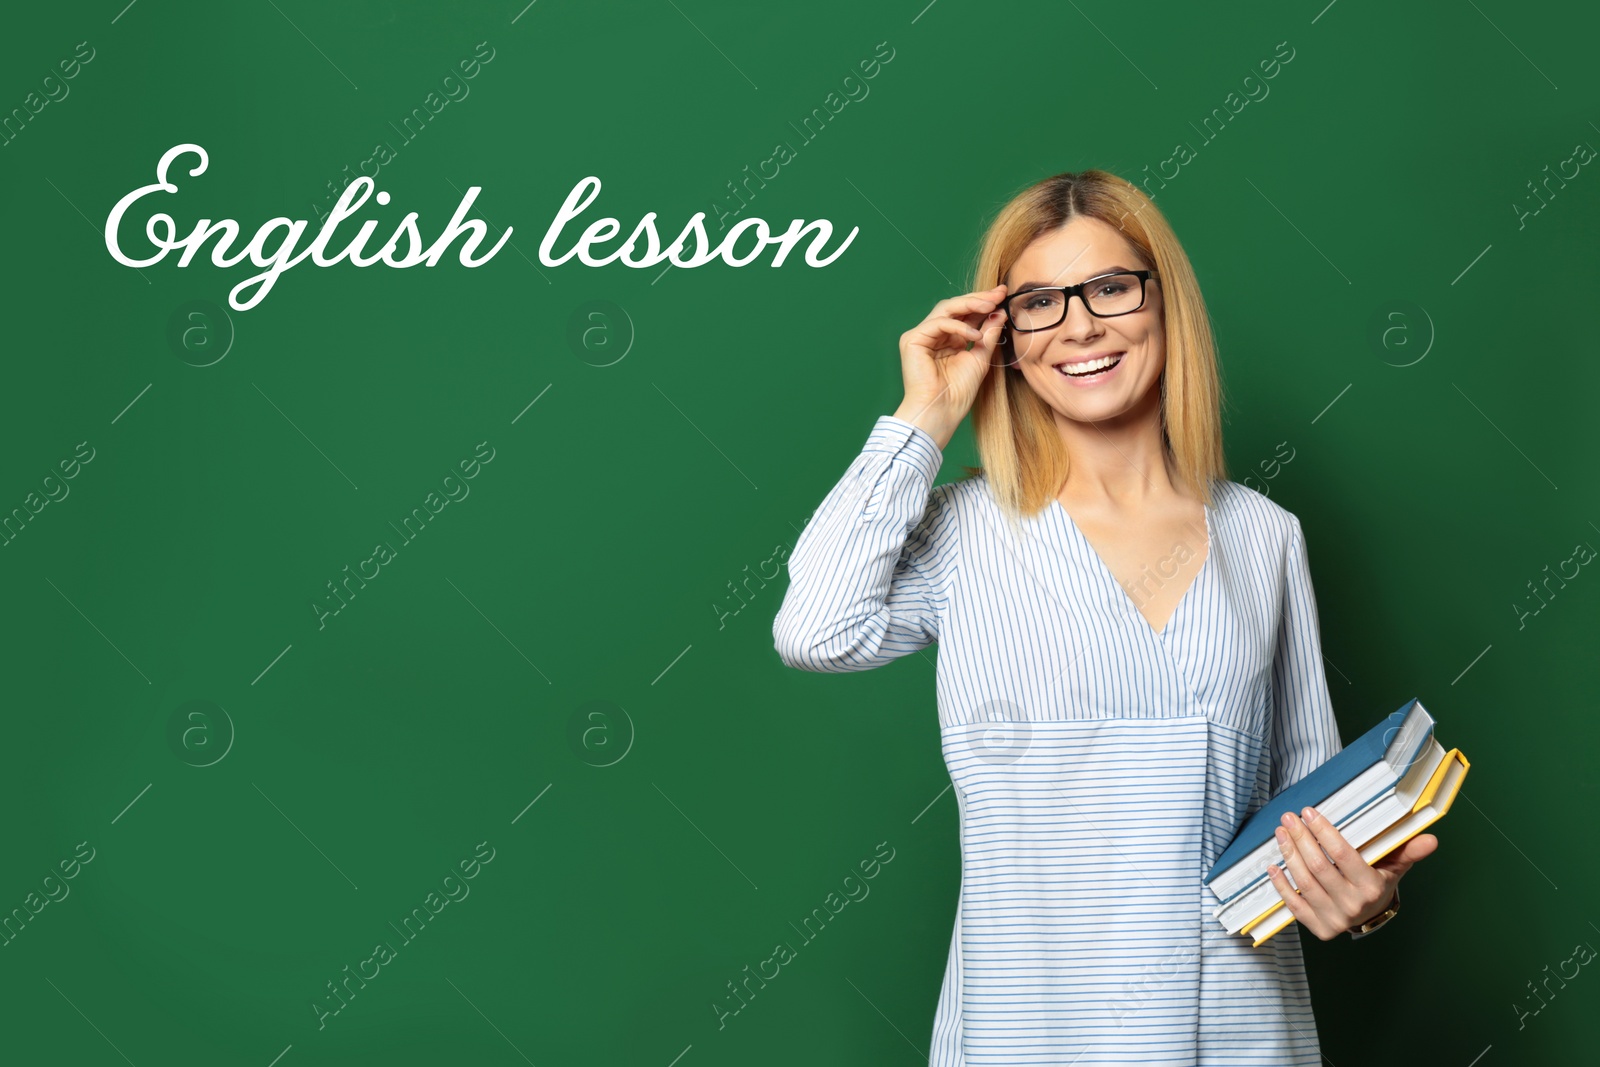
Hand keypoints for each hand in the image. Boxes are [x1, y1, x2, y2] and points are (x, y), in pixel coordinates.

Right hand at [894, 284, 1008, 449]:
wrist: (942, 411)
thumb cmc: (958, 392)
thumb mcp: (981, 357)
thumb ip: (988, 334)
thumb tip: (999, 312)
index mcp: (949, 340)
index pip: (966, 314)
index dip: (984, 303)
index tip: (1003, 295)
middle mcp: (934, 335)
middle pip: (955, 307)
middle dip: (978, 298)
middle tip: (999, 293)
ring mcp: (921, 336)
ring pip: (946, 309)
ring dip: (970, 305)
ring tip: (991, 306)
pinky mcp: (912, 340)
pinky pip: (938, 323)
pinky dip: (958, 326)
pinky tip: (974, 335)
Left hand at [1265, 805, 1437, 939]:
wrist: (1371, 916)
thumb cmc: (1379, 883)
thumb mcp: (1395, 866)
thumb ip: (1408, 851)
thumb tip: (1431, 839)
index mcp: (1371, 888)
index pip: (1343, 855)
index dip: (1324, 832)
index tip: (1309, 812)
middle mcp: (1352, 905)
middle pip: (1319, 867)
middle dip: (1301, 839)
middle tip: (1289, 818)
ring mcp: (1334, 919)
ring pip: (1304, 882)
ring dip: (1289, 855)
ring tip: (1281, 834)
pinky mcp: (1318, 928)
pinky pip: (1294, 905)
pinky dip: (1281, 885)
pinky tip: (1273, 866)